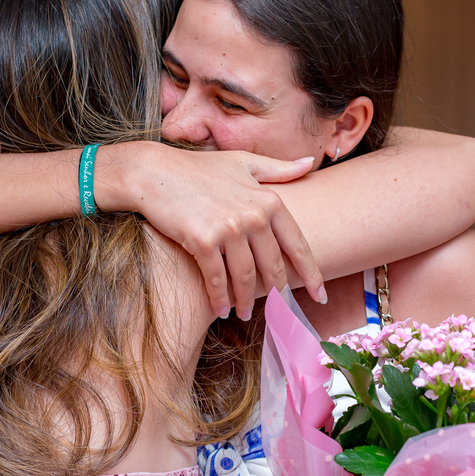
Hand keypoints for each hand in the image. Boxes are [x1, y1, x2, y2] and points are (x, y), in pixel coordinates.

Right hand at [123, 145, 326, 320]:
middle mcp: (253, 215)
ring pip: (245, 277)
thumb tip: (311, 162)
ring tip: (243, 313)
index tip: (320, 297)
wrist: (154, 173)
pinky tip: (220, 309)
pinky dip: (219, 297)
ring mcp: (229, 228)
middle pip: (272, 266)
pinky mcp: (203, 241)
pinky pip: (217, 279)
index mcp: (269, 200)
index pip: (297, 244)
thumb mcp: (243, 162)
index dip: (311, 274)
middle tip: (278, 313)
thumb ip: (279, 168)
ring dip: (246, 300)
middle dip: (277, 294)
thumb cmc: (200, 169)